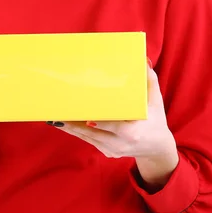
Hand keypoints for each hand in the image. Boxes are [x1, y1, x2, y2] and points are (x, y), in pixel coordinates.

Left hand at [52, 61, 178, 185]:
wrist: (157, 148)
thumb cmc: (156, 120)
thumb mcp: (155, 101)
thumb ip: (149, 81)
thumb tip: (143, 60)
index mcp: (133, 131)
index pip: (114, 127)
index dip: (99, 123)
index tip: (86, 117)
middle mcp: (120, 143)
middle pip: (93, 133)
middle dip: (75, 124)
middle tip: (58, 113)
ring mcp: (112, 150)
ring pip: (87, 138)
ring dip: (70, 127)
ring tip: (54, 117)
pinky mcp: (106, 152)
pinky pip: (88, 140)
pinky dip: (76, 131)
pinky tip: (63, 123)